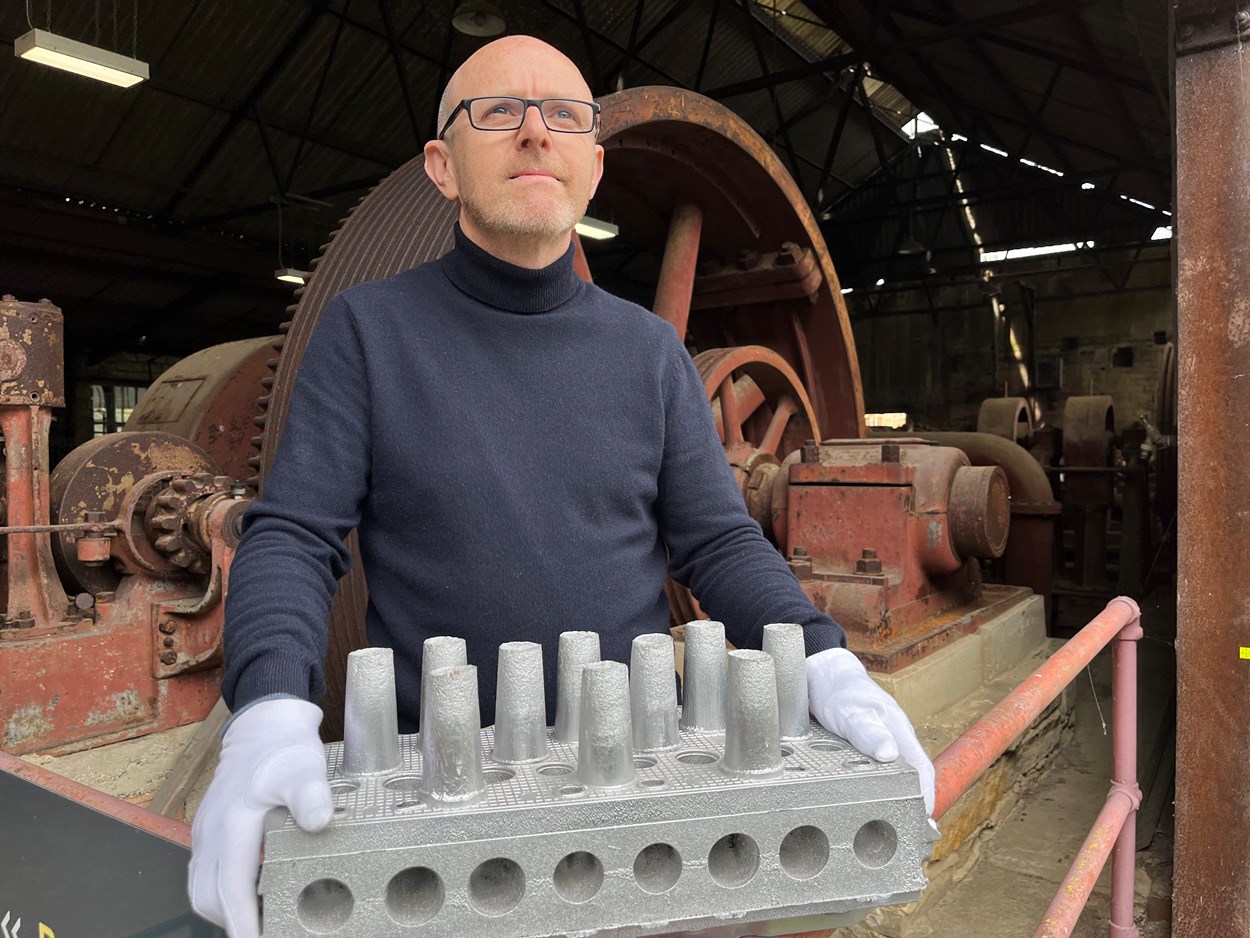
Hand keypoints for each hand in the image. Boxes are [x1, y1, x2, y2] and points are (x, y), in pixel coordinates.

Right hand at [188, 699, 332, 937]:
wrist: (263, 726)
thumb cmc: (282, 749)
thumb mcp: (303, 769)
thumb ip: (310, 797)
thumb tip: (318, 824)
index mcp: (230, 827)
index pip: (229, 891)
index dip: (242, 924)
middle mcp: (211, 835)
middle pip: (209, 899)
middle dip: (233, 923)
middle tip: (266, 931)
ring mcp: (206, 835)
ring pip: (202, 890)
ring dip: (225, 911)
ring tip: (259, 920)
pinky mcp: (209, 832)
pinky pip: (205, 874)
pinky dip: (221, 893)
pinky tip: (249, 894)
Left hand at [806, 648, 935, 815]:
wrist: (820, 674)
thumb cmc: (840, 690)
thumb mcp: (851, 711)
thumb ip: (868, 732)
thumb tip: (889, 754)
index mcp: (900, 733)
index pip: (922, 773)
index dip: (925, 799)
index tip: (922, 824)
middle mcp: (894, 742)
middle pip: (910, 780)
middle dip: (909, 806)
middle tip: (901, 834)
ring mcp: (879, 747)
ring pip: (891, 778)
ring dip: (890, 799)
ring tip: (882, 827)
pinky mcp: (862, 751)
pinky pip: (873, 774)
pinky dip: (872, 790)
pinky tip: (862, 805)